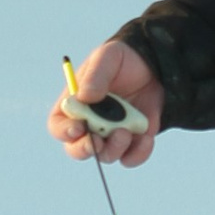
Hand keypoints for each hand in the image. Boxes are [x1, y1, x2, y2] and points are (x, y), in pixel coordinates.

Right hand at [50, 37, 164, 167]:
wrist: (156, 65)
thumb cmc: (124, 60)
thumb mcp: (109, 56)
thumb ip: (96, 75)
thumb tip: (85, 96)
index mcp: (75, 105)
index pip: (58, 126)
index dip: (63, 131)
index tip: (78, 127)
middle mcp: (90, 124)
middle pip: (76, 149)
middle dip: (84, 149)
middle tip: (96, 141)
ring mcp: (111, 135)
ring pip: (105, 155)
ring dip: (114, 148)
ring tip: (126, 131)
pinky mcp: (133, 141)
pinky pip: (131, 158)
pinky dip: (138, 153)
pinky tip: (146, 138)